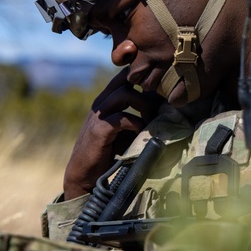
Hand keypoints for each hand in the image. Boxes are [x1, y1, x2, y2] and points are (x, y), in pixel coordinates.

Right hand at [63, 68, 161, 198]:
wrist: (86, 174)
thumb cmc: (108, 153)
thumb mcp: (126, 131)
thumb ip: (139, 118)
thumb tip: (164, 111)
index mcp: (106, 100)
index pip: (124, 76)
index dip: (142, 77)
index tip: (158, 91)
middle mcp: (101, 103)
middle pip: (125, 79)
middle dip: (146, 90)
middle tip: (157, 108)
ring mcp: (98, 116)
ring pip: (124, 94)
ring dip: (143, 106)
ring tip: (150, 120)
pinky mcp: (99, 130)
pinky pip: (122, 118)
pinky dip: (136, 123)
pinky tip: (140, 132)